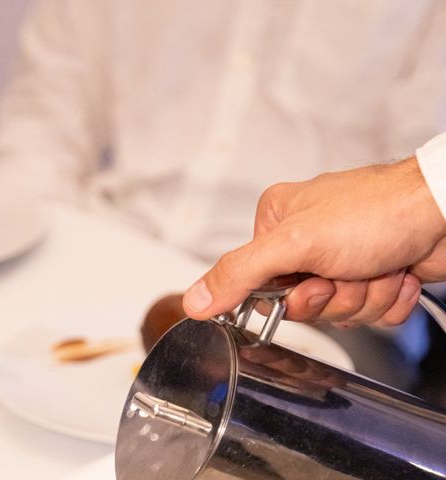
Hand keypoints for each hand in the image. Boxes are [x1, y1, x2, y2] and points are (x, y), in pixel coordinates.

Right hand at [183, 157, 445, 326]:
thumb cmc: (377, 210)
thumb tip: (194, 300)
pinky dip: (387, 300)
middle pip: (302, 303)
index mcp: (277, 223)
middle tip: (348, 269)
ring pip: (339, 312)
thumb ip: (239, 273)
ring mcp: (342, 259)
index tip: (308, 283)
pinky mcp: (372, 274)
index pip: (259, 284)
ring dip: (364, 297)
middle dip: (333, 296)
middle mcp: (307, 240)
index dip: (288, 297)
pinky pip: (370, 314)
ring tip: (378, 264)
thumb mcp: (294, 243)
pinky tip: (396, 271)